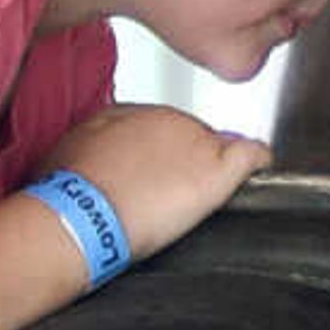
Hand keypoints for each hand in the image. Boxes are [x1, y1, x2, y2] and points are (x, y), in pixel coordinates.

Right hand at [51, 104, 269, 256]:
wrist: (81, 215)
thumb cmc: (70, 189)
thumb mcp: (74, 150)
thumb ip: (99, 145)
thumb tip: (105, 152)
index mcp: (133, 114)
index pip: (163, 130)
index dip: (162, 156)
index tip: (156, 174)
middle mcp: (167, 120)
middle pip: (193, 139)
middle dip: (186, 163)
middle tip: (170, 194)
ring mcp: (194, 143)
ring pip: (220, 149)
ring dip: (214, 168)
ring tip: (197, 196)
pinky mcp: (215, 171)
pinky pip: (250, 156)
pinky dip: (257, 161)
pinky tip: (259, 167)